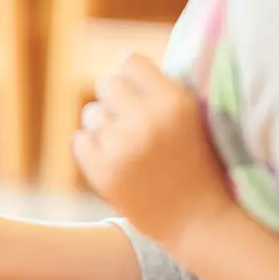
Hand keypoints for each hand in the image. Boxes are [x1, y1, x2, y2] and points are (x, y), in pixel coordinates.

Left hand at [72, 52, 234, 252]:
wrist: (197, 221)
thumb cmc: (196, 164)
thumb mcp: (191, 117)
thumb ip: (160, 89)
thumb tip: (122, 58)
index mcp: (174, 102)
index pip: (130, 60)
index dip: (131, 75)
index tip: (138, 92)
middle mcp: (147, 120)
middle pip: (106, 82)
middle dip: (115, 99)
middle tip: (130, 121)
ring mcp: (122, 147)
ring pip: (91, 113)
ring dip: (104, 126)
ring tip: (127, 147)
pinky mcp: (103, 172)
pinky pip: (81, 140)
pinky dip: (93, 150)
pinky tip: (116, 162)